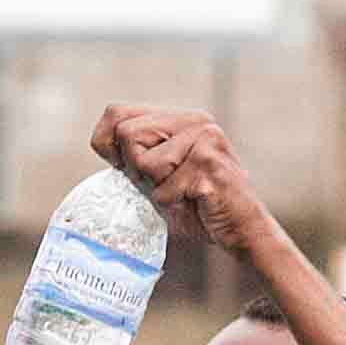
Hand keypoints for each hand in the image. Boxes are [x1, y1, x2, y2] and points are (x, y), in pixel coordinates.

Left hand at [92, 105, 272, 255]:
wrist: (242, 231)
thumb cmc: (199, 206)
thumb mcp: (159, 175)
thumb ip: (136, 154)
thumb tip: (102, 142)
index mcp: (181, 118)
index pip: (116, 113)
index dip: (109, 145)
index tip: (130, 169)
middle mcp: (195, 121)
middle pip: (126, 134)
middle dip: (136, 170)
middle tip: (166, 185)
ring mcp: (205, 140)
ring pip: (143, 162)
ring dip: (156, 188)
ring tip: (184, 194)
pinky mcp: (208, 164)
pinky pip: (164, 189)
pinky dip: (173, 205)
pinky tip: (197, 203)